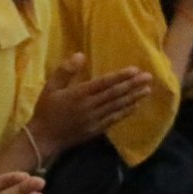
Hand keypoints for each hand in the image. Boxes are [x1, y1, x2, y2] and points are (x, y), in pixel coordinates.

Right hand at [27, 53, 153, 155]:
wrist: (43, 138)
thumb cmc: (46, 110)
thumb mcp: (50, 87)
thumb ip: (65, 71)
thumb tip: (80, 55)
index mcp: (79, 94)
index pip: (104, 83)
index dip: (120, 77)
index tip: (135, 71)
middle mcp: (90, 107)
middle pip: (115, 94)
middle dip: (133, 85)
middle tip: (149, 78)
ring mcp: (94, 120)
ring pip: (117, 106)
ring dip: (134, 98)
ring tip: (148, 90)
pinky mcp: (96, 130)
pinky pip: (114, 119)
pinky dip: (126, 112)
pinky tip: (136, 106)